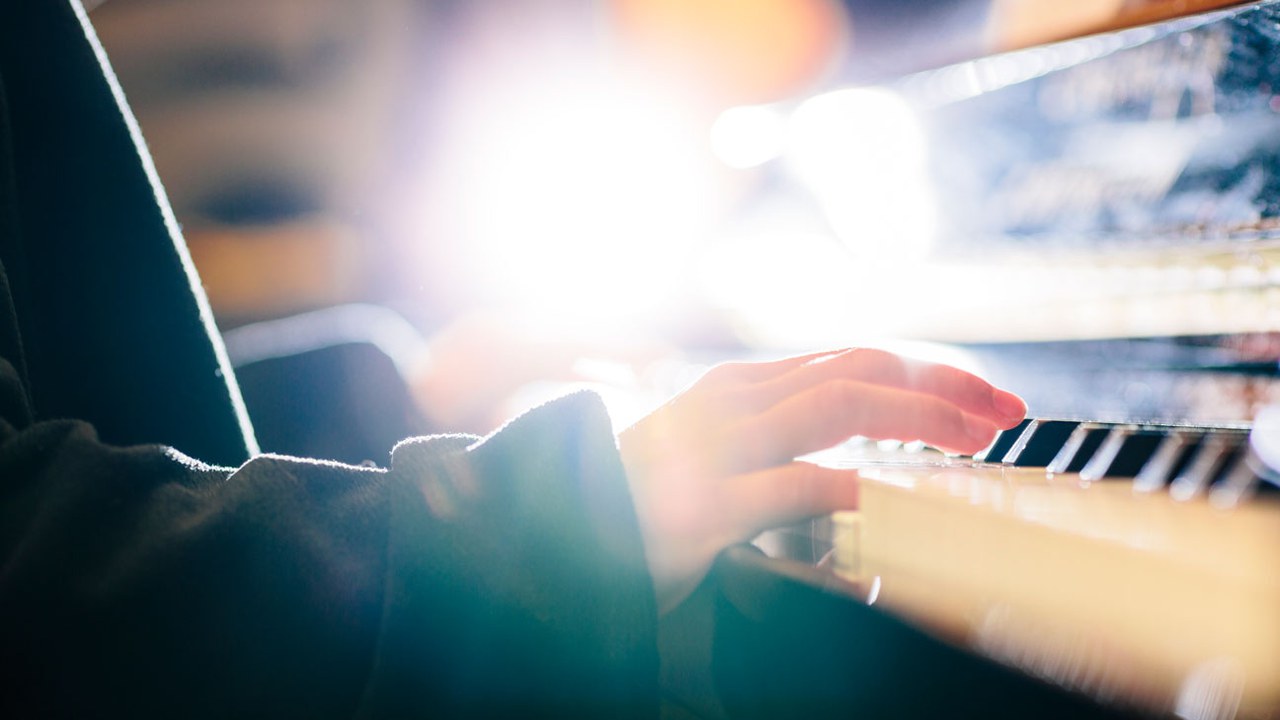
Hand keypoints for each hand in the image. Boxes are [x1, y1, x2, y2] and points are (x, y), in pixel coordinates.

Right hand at [617, 347, 1026, 611]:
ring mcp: (720, 446)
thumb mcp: (710, 446)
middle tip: (1006, 414)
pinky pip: (798, 483)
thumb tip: (850, 444)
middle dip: (948, 386)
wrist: (558, 532)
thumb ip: (772, 432)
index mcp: (742, 386)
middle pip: (864, 369)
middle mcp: (736, 400)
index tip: (982, 400)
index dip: (928, 376)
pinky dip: (858, 487)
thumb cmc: (639, 497)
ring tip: (976, 441)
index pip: (854, 359)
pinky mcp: (707, 504)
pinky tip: (894, 498)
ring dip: (923, 417)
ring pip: (843, 404)